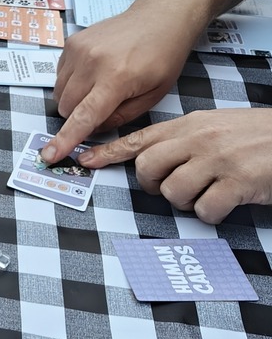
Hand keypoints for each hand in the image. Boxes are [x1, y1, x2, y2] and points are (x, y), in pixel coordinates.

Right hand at [40, 8, 193, 163]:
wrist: (159, 18)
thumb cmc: (162, 58)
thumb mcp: (153, 96)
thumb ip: (121, 118)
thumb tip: (93, 130)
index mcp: (117, 78)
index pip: (84, 116)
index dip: (66, 139)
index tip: (50, 154)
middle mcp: (92, 62)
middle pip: (66, 107)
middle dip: (78, 118)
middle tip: (102, 109)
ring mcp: (78, 49)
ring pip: (59, 93)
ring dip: (73, 101)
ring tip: (98, 89)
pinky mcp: (72, 42)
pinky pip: (59, 76)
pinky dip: (71, 84)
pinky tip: (92, 75)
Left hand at [77, 108, 271, 222]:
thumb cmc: (256, 136)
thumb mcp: (215, 126)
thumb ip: (183, 139)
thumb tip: (149, 158)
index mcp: (191, 124)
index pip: (140, 138)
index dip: (108, 152)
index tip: (83, 160)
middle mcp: (200, 139)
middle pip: (147, 167)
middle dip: (153, 185)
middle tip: (171, 187)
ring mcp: (218, 160)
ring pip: (173, 192)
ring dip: (185, 202)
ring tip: (207, 193)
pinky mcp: (238, 182)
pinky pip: (204, 210)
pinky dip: (211, 214)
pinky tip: (226, 203)